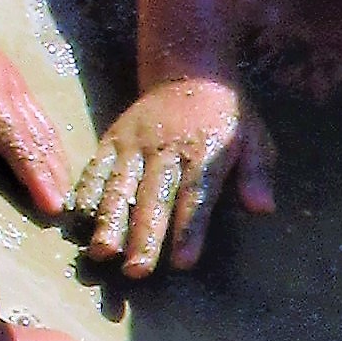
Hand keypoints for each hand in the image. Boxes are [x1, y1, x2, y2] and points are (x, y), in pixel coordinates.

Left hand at [0, 0, 77, 220]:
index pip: (18, 142)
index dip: (35, 175)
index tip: (51, 203)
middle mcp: (11, 92)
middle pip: (37, 140)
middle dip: (52, 175)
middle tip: (64, 210)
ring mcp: (16, 86)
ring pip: (43, 129)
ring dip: (56, 160)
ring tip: (67, 188)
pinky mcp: (15, 82)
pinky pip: (40, 117)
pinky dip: (52, 140)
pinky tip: (55, 154)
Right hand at [74, 76, 275, 277]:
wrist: (190, 70)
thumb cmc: (225, 116)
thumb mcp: (253, 137)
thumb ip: (257, 173)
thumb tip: (263, 207)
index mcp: (203, 152)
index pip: (196, 196)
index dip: (189, 229)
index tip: (182, 262)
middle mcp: (166, 149)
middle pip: (153, 198)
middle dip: (143, 235)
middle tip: (137, 271)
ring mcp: (135, 144)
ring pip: (120, 185)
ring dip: (109, 220)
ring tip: (102, 253)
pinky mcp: (113, 139)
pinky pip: (97, 167)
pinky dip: (86, 192)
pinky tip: (78, 219)